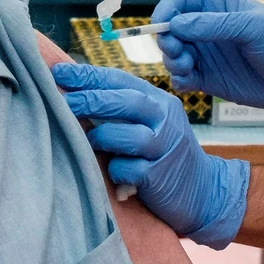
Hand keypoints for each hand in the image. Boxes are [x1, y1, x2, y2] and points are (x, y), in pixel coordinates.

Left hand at [52, 63, 249, 248]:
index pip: (121, 80)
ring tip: (89, 142)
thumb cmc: (163, 154)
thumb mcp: (151, 123)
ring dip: (101, 137)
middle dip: (90, 99)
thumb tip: (74, 94)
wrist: (204, 191)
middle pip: (126, 102)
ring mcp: (164, 148)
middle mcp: (165, 120)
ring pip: (127, 135)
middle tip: (61, 100)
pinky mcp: (160, 176)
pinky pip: (128, 169)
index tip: (59, 71)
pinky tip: (117, 174)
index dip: (89, 75)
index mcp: (159, 101)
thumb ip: (122, 110)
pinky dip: (116, 170)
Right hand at [152, 0, 263, 110]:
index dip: (165, 10)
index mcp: (218, 6)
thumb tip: (175, 24)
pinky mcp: (211, 80)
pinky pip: (183, 78)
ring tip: (188, 69)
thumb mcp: (253, 28)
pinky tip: (188, 84)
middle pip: (170, 29)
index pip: (180, 0)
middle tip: (179, 53)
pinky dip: (178, 80)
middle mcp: (208, 29)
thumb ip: (214, 25)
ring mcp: (208, 55)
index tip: (160, 26)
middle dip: (167, 40)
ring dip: (172, 61)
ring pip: (173, 55)